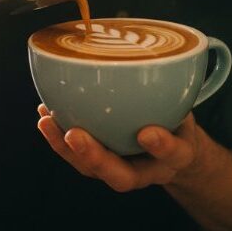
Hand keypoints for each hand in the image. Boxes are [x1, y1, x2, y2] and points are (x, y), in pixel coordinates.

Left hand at [37, 104, 201, 191]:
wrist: (174, 150)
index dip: (161, 147)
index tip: (147, 132)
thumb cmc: (177, 122)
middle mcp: (147, 170)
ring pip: (92, 171)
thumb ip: (176, 88)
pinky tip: (45, 114)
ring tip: (47, 122)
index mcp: (176, 156)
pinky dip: (59, 137)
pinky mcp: (102, 164)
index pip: (173, 155)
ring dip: (66, 148)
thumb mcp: (186, 106)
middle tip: (75, 135)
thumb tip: (161, 52)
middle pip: (122, 177)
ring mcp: (122, 170)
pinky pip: (78, 157)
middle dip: (96, 158)